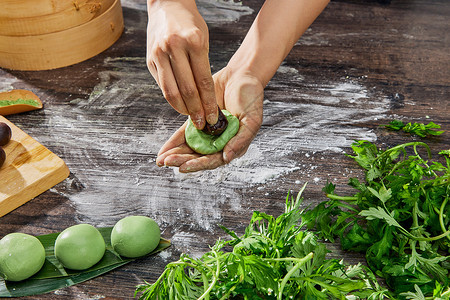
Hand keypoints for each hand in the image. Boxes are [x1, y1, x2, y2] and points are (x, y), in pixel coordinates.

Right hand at [146, 0, 217, 128]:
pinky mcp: (150, 59)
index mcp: (194, 41)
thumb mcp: (203, 39)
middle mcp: (175, 47)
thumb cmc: (190, 24)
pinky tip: (180, 105)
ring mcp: (159, 53)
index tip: (213, 117)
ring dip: (182, 109)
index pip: (203, 81)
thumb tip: (204, 98)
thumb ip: (203, 66)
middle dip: (196, 110)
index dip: (209, 103)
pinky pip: (162, 85)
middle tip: (202, 123)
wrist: (167, 5)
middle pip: (187, 90)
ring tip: (191, 117)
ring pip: (171, 91)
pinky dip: (172, 98)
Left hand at [156, 68, 263, 171]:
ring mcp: (206, 132)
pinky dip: (173, 142)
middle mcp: (218, 141)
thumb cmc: (251, 98)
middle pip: (198, 156)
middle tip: (167, 162)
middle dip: (182, 160)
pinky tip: (163, 149)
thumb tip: (226, 158)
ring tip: (161, 160)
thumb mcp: (252, 120)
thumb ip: (240, 140)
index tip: (183, 166)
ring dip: (175, 154)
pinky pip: (183, 134)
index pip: (213, 160)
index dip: (198, 164)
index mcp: (231, 145)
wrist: (242, 75)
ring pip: (189, 147)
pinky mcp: (197, 120)